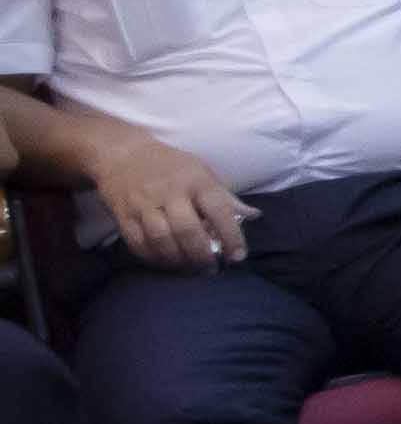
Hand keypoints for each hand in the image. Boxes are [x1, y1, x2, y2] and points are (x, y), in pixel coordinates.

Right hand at [80, 120, 254, 264]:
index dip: (231, 236)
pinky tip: (166, 262)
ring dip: (178, 260)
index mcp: (196, 181)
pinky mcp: (123, 215)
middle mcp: (170, 193)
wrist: (123, 154)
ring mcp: (143, 204)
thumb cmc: (171, 166)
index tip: (238, 256)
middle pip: (187, 230)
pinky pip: (138, 243)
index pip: (219, 210)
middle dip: (202, 255)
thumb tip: (254, 215)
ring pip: (161, 240)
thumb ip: (225, 197)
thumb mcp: (203, 172)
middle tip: (211, 269)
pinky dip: (153, 258)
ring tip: (190, 269)